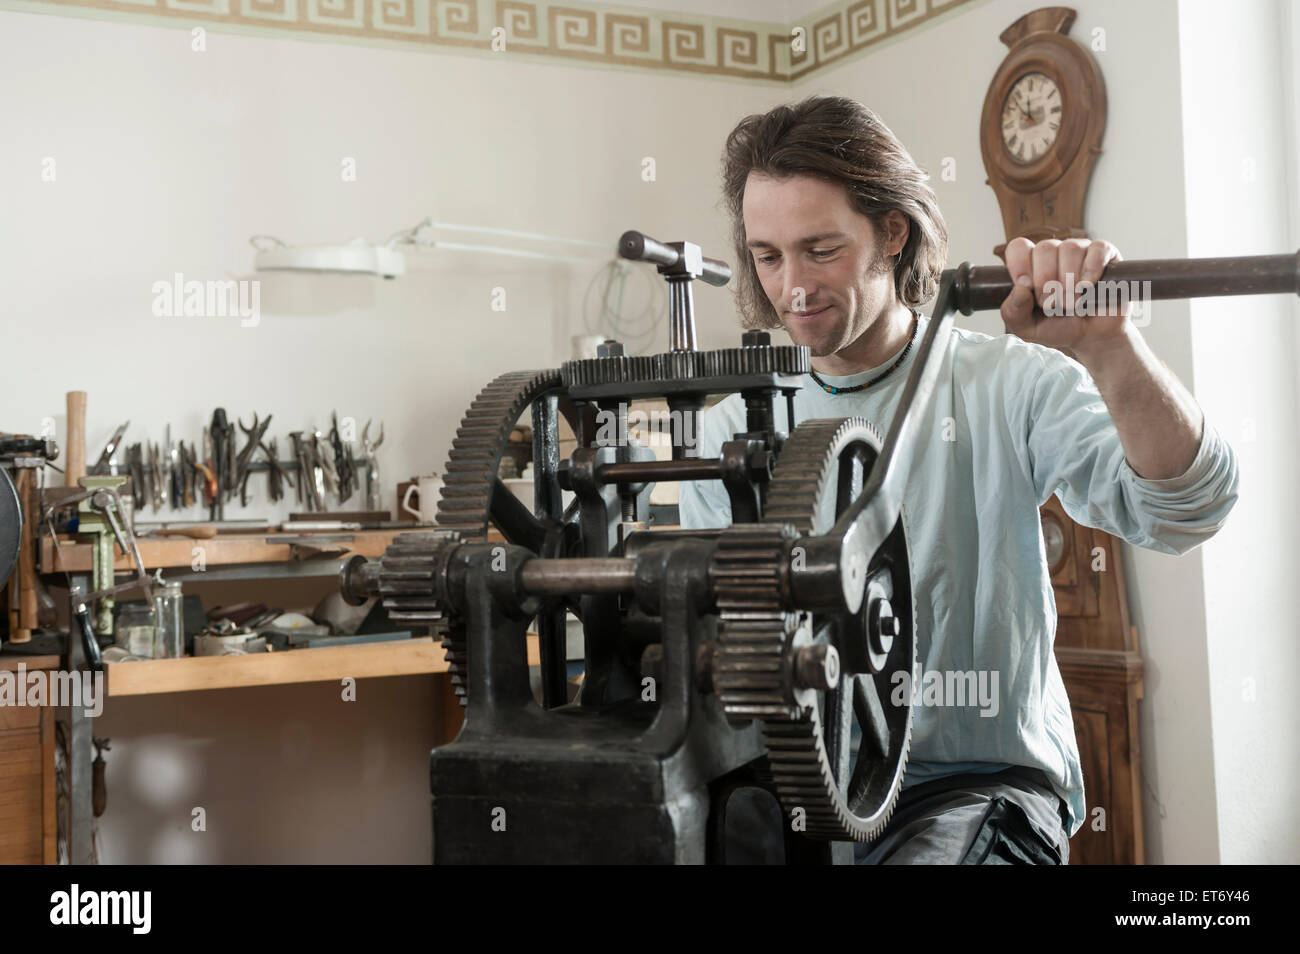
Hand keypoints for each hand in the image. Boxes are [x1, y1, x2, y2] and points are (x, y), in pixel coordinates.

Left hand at [1000, 236, 1133, 362]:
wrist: (1093, 336)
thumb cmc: (1059, 327)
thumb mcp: (1028, 327)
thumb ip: (1013, 312)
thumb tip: (1020, 288)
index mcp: (1032, 265)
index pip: (1019, 247)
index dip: (1020, 264)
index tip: (1027, 287)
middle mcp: (1055, 253)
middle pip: (1045, 248)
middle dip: (1046, 280)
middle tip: (1054, 304)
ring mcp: (1081, 251)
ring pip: (1070, 248)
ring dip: (1070, 281)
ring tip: (1073, 303)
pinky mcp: (1106, 254)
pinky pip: (1098, 249)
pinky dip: (1092, 269)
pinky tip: (1089, 286)